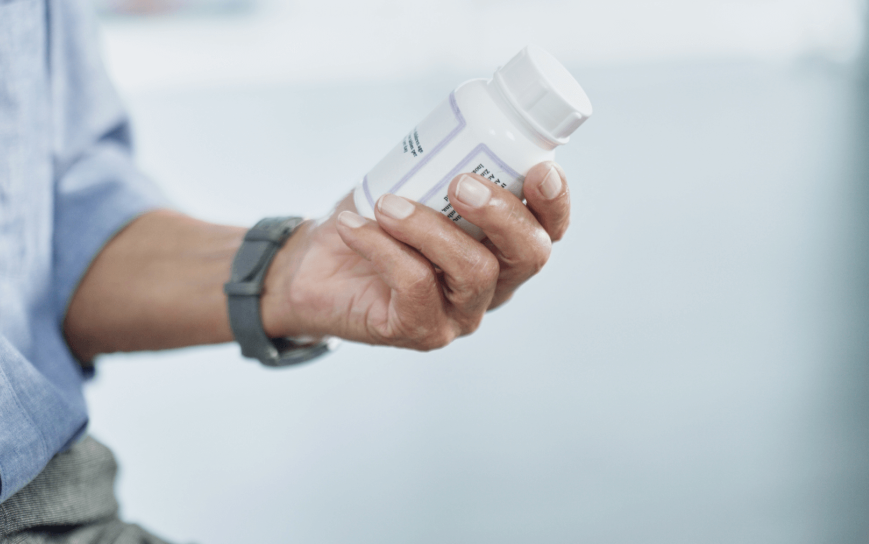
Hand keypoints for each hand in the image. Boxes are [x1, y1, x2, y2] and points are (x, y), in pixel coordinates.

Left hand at [261, 161, 570, 349]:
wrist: (312, 267)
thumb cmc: (372, 219)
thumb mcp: (411, 182)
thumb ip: (441, 159)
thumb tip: (457, 122)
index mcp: (502, 249)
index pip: (549, 231)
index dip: (556, 203)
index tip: (539, 168)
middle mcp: (493, 287)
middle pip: (529, 256)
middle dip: (503, 214)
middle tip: (462, 183)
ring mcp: (460, 315)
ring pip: (474, 272)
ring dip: (430, 228)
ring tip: (387, 204)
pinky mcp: (420, 332)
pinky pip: (415, 286)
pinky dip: (382, 247)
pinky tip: (354, 227)